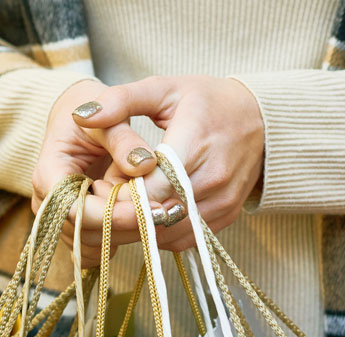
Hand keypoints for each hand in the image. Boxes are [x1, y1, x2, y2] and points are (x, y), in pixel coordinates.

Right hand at [36, 80, 164, 266]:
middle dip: (126, 226)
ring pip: (91, 245)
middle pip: (84, 232)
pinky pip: (94, 249)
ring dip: (127, 235)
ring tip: (159, 214)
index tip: (150, 207)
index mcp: (48, 173)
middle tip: (168, 213)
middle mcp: (47, 203)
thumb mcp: (106, 117)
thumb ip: (123, 138)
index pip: (74, 208)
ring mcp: (58, 220)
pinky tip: (142, 222)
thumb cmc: (89, 116)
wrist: (75, 123)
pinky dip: (119, 239)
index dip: (112, 214)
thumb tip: (145, 164)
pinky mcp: (75, 229)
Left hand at [72, 75, 264, 252]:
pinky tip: (144, 215)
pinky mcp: (225, 219)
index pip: (149, 188)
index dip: (119, 192)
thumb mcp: (164, 89)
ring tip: (119, 208)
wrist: (264, 121)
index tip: (98, 184)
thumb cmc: (208, 102)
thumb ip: (121, 100)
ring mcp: (222, 203)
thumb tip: (80, 115)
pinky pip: (182, 239)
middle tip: (100, 201)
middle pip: (156, 216)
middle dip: (122, 213)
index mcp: (196, 144)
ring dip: (138, 228)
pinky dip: (158, 234)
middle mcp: (213, 180)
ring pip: (167, 234)